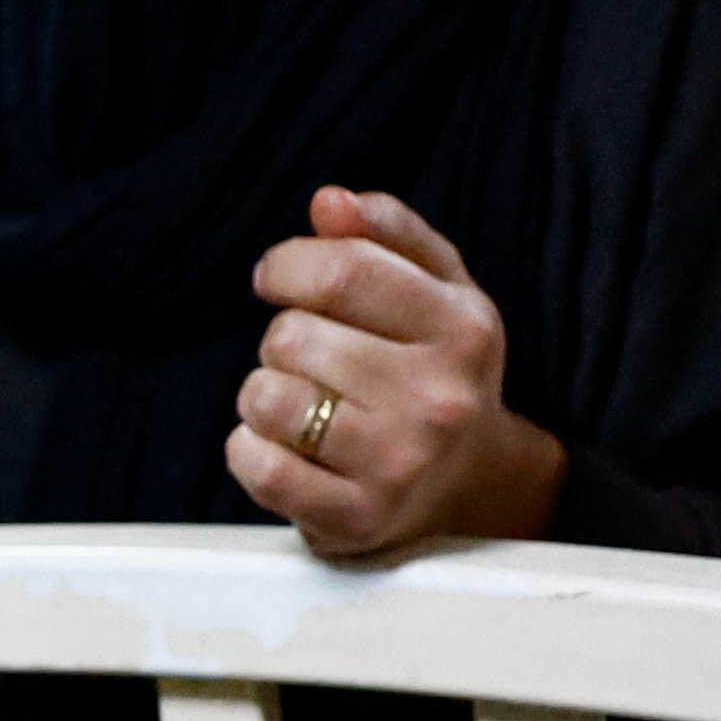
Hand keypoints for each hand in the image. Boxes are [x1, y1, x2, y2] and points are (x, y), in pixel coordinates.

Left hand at [230, 187, 563, 560]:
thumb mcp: (437, 288)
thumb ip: (387, 234)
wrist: (472, 486)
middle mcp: (438, 398)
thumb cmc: (435, 369)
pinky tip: (281, 446)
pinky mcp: (356, 517)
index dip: (287, 265)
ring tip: (299, 403)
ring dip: (262, 393)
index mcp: (462, 328)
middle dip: (282, 337)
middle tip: (310, 358)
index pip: (342, 272)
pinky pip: (259, 467)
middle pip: (292, 335)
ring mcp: (398, 464)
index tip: (276, 277)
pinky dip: (249, 450)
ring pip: (266, 398)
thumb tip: (329, 202)